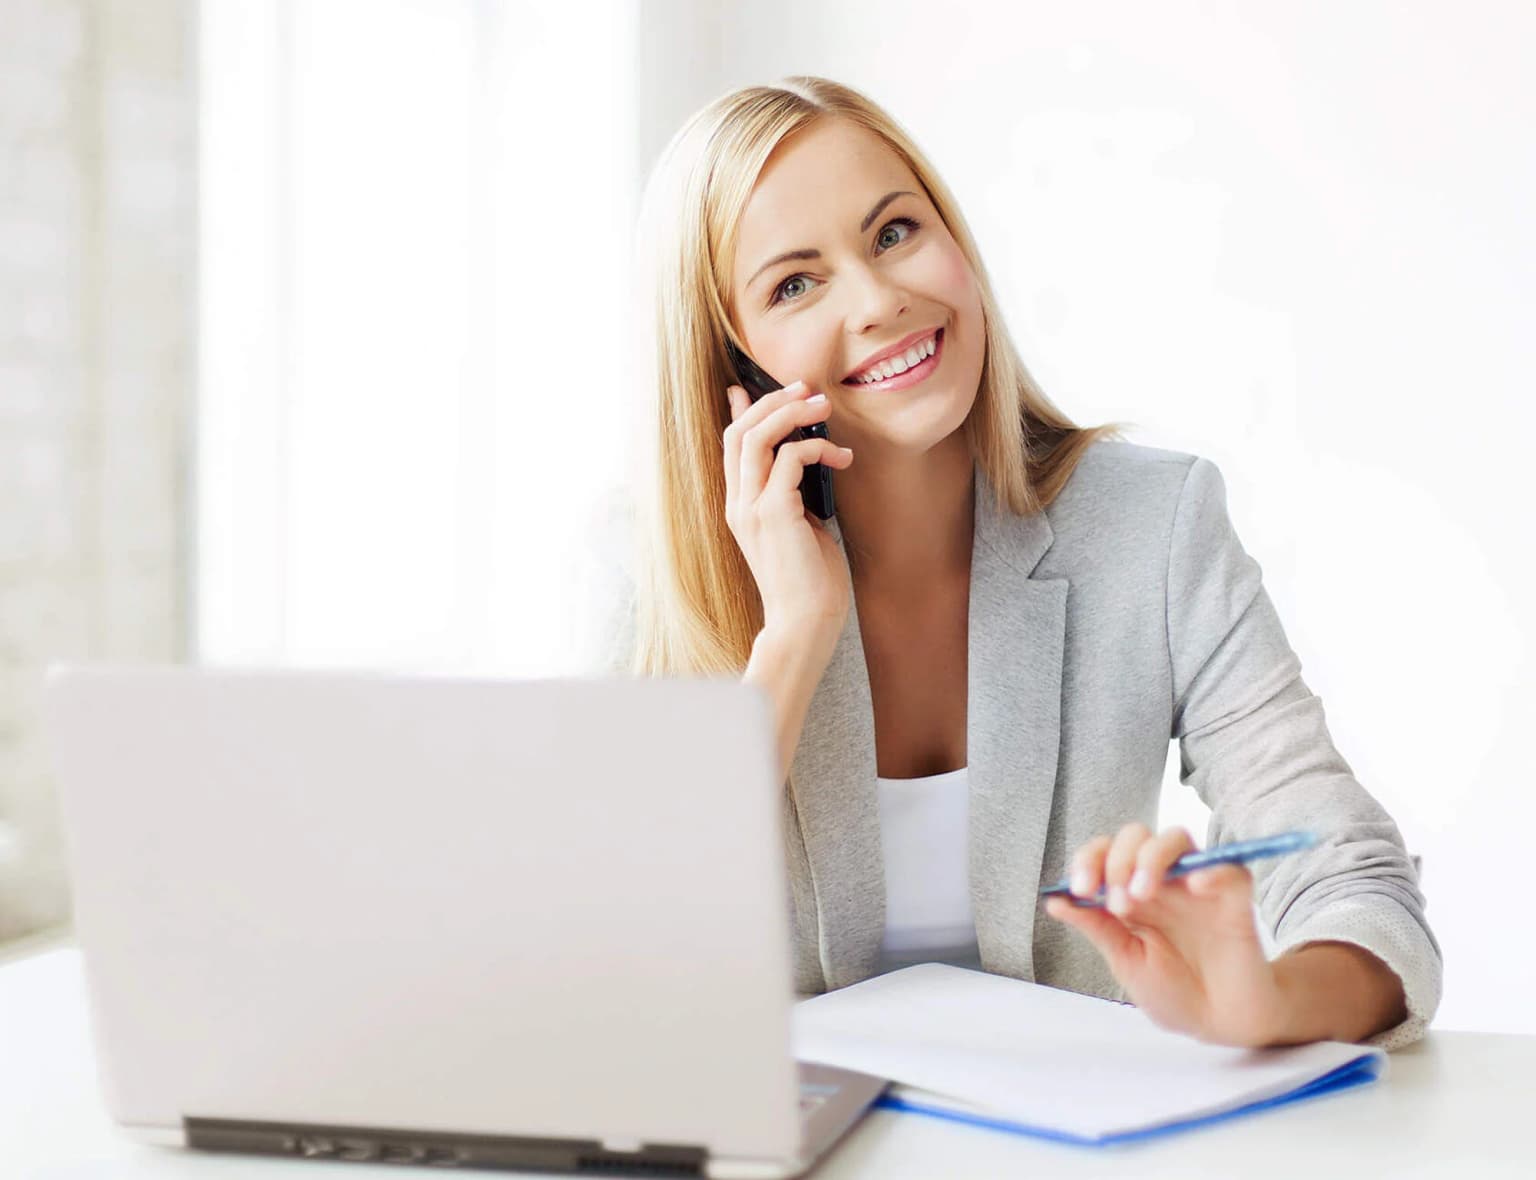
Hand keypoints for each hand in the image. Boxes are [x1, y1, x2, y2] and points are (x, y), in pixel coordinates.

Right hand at [723, 380, 853, 634]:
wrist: (805, 622)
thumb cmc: (810, 581)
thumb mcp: (800, 527)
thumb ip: (793, 495)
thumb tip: (804, 462)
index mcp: (740, 507)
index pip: (731, 446)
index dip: (740, 412)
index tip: (747, 386)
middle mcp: (738, 504)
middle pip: (740, 433)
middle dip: (772, 402)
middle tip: (807, 389)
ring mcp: (751, 508)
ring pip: (757, 437)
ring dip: (791, 413)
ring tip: (823, 406)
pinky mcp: (773, 513)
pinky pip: (790, 459)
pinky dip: (817, 448)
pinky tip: (842, 458)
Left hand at [1044, 823, 1289, 1046]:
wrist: (1221, 1024)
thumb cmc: (1173, 992)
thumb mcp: (1126, 961)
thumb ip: (1097, 928)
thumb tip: (1054, 900)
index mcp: (1132, 892)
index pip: (1106, 852)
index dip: (1089, 860)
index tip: (1079, 889)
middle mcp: (1164, 882)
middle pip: (1137, 836)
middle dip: (1118, 860)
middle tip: (1116, 902)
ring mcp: (1199, 887)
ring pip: (1176, 838)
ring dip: (1151, 857)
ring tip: (1141, 894)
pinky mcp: (1235, 901)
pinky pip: (1230, 869)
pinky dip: (1212, 869)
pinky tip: (1195, 886)